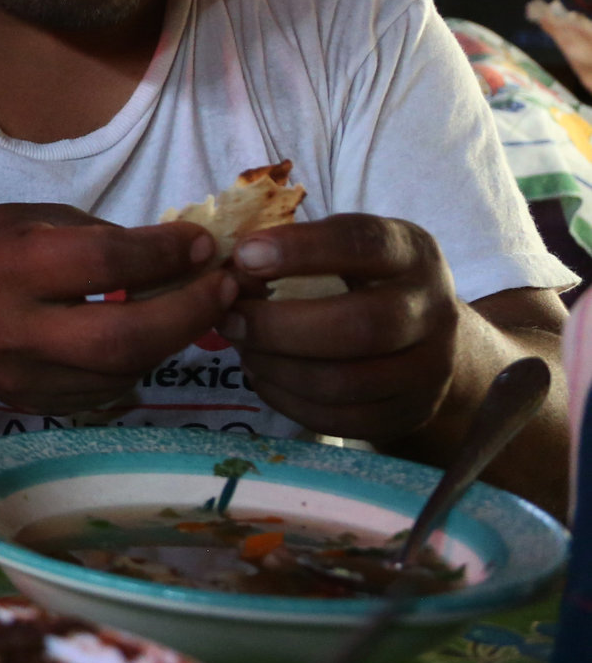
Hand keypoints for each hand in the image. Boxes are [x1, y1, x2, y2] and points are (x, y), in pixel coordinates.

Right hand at [0, 205, 228, 412]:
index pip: (101, 263)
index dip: (162, 254)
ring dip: (173, 339)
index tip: (201, 244)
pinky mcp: (36, 406)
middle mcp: (12, 331)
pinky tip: (150, 337)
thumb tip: (179, 252)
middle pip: (122, 338)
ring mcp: (23, 378)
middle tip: (224, 288)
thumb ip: (96, 236)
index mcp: (6, 268)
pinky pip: (109, 391)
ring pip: (124, 372)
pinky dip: (141, 363)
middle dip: (187, 313)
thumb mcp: (27, 219)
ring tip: (197, 308)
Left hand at [222, 216, 460, 441]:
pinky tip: (263, 377)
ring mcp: (429, 370)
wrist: (430, 343)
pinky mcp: (408, 413)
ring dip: (277, 367)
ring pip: (344, 382)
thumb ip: (297, 252)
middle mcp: (432, 311)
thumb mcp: (347, 251)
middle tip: (230, 318)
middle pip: (358, 326)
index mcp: (412, 254)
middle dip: (278, 326)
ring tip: (243, 349)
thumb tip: (231, 272)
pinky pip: (339, 418)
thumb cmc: (366, 282)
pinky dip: (287, 399)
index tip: (244, 254)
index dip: (301, 249)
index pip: (362, 244)